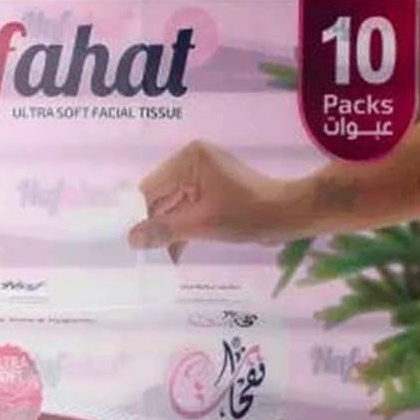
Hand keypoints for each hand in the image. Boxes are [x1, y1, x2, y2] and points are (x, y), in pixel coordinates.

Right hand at [126, 141, 302, 259]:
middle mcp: (192, 162)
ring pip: (175, 206)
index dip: (141, 215)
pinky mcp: (213, 192)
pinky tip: (174, 253)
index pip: (152, 188)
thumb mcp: (202, 224)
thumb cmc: (246, 214)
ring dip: (169, 231)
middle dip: (155, 225)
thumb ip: (164, 230)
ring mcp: (203, 177)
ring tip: (157, 259)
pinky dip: (184, 229)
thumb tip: (131, 239)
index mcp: (188, 159)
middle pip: (162, 197)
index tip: (130, 241)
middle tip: (140, 255)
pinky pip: (189, 209)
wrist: (288, 215)